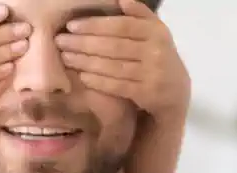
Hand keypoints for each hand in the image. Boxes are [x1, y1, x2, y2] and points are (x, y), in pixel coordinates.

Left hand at [55, 0, 189, 118]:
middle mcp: (155, 51)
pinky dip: (98, 81)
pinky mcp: (146, 94)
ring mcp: (152, 74)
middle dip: (84, 43)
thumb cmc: (156, 57)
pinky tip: (82, 76)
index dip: (95, 25)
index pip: (121, 25)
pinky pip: (117, 86)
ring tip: (66, 57)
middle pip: (114, 46)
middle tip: (61, 41)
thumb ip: (140, 14)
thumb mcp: (155, 33)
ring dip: (86, 62)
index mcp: (156, 31)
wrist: (175, 93)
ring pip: (113, 66)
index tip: (72, 25)